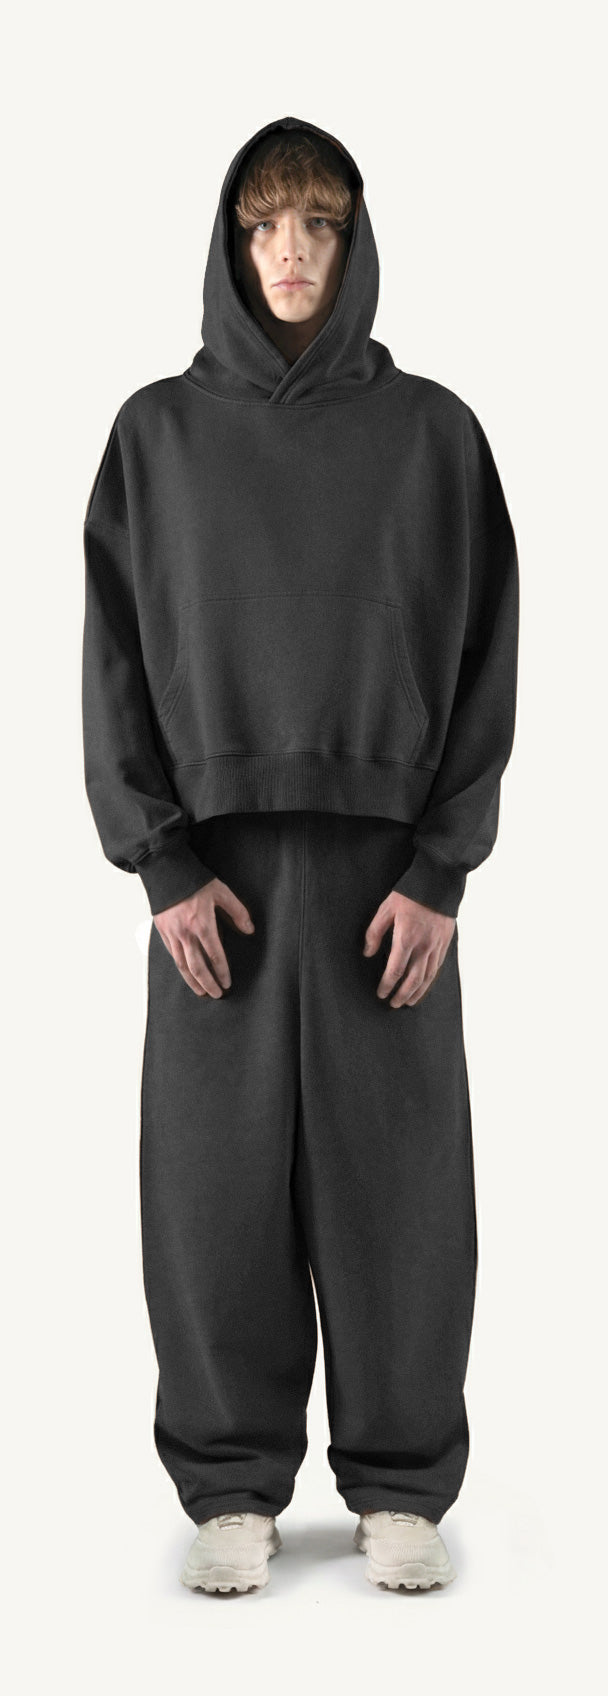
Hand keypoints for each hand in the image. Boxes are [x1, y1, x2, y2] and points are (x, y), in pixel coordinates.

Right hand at [153, 878, 254, 996]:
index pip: (214, 955)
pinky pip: (172, 955)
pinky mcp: (162, 932)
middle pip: (196, 967)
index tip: (227, 983)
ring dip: (192, 982)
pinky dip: (180, 968)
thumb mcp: (222, 892)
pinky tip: (187, 974)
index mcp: (202, 924)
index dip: (222, 972)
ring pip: (182, 965)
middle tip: (216, 994)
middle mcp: (185, 933)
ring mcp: (172, 934)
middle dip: (208, 984)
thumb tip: (249, 930)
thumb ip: (237, 912)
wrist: (166, 870)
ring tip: (201, 992)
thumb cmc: (195, 881)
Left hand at [363, 891, 455, 1007]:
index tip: (381, 993)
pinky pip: (437, 968)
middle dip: (402, 994)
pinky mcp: (445, 943)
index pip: (395, 970)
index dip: (387, 985)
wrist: (438, 882)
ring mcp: (436, 946)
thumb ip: (374, 933)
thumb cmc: (409, 894)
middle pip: (413, 980)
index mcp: (406, 939)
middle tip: (394, 1004)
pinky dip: (430, 980)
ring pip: (427, 977)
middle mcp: (423, 946)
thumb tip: (368, 953)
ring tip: (409, 1002)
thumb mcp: (386, 909)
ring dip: (417, 992)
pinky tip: (424, 985)